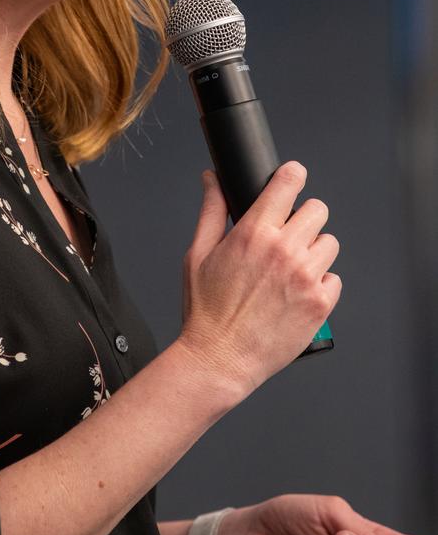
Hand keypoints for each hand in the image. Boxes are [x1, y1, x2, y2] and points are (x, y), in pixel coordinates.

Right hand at [178, 166, 340, 396]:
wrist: (219, 358)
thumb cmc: (206, 311)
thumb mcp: (198, 253)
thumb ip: (211, 211)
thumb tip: (212, 181)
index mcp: (254, 233)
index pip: (288, 183)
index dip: (292, 175)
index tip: (292, 178)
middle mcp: (285, 251)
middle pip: (317, 209)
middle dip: (303, 217)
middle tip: (288, 234)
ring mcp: (306, 278)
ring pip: (329, 243)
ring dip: (313, 250)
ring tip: (291, 268)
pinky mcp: (320, 304)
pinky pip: (335, 278)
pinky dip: (320, 283)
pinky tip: (297, 293)